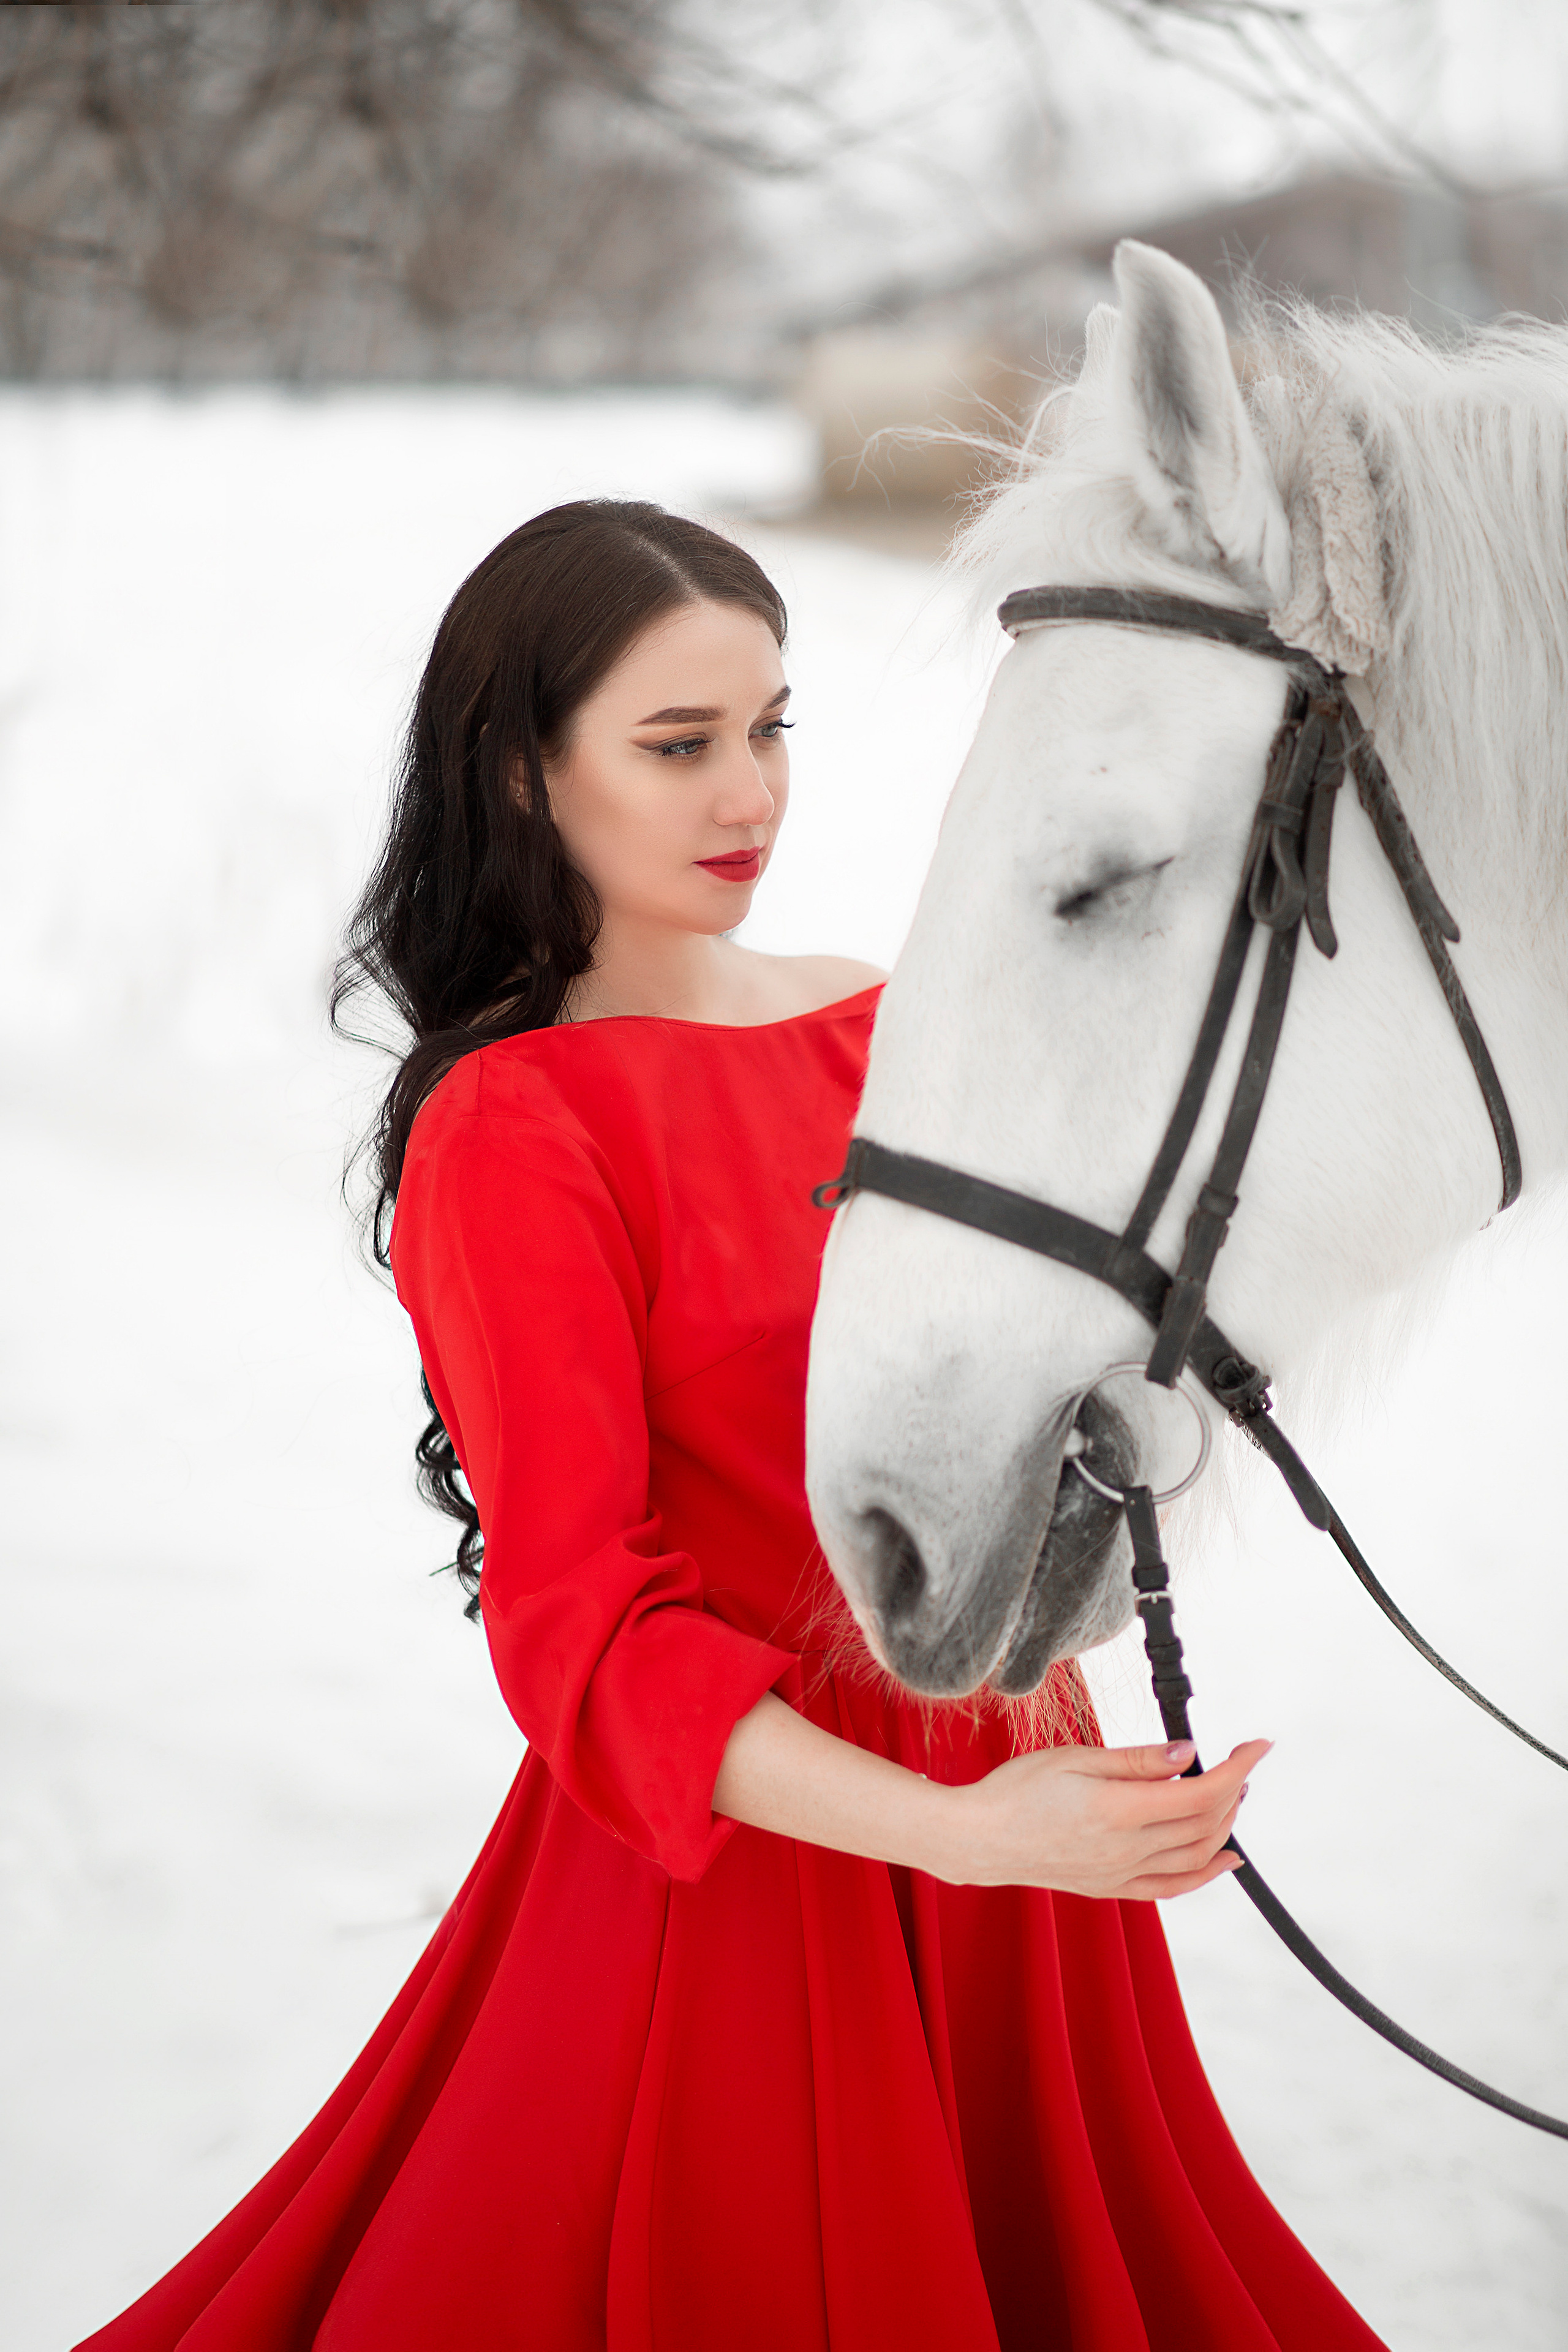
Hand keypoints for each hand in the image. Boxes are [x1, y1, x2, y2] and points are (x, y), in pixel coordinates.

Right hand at [939, 1737, 1270, 1899]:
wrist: (979, 1838)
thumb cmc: (1017, 1790)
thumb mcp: (1076, 1757)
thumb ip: (1136, 1760)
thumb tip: (1187, 1754)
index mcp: (1118, 1810)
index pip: (1199, 1792)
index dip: (1236, 1768)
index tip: (1256, 1746)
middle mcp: (1127, 1849)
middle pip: (1204, 1823)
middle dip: (1233, 1790)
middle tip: (1238, 1761)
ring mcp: (1122, 1874)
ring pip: (1196, 1855)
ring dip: (1225, 1825)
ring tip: (1234, 1795)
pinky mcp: (1113, 1889)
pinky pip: (1174, 1887)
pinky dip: (1207, 1873)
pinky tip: (1226, 1858)